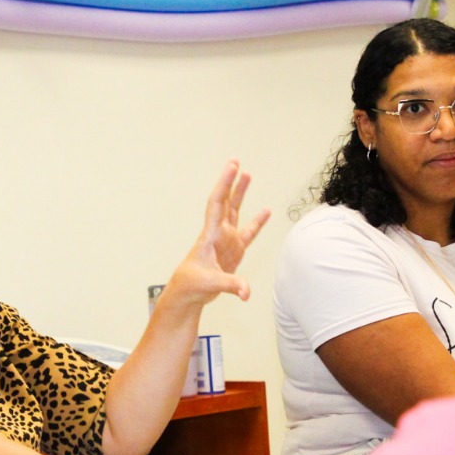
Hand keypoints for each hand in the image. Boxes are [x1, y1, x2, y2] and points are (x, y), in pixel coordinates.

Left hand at [168, 160, 270, 306]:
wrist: (188, 293)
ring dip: (241, 194)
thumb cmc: (193, 285)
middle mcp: (219, 234)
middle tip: (235, 161)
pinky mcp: (234, 251)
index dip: (225, 184)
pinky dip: (258, 221)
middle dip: (230, 182)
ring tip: (248, 175)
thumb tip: (246, 291)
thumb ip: (231, 285)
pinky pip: (249, 232)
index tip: (233, 168)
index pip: (218, 204)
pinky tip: (266, 211)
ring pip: (235, 211)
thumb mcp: (211, 284)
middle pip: (226, 201)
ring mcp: (227, 241)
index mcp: (210, 235)